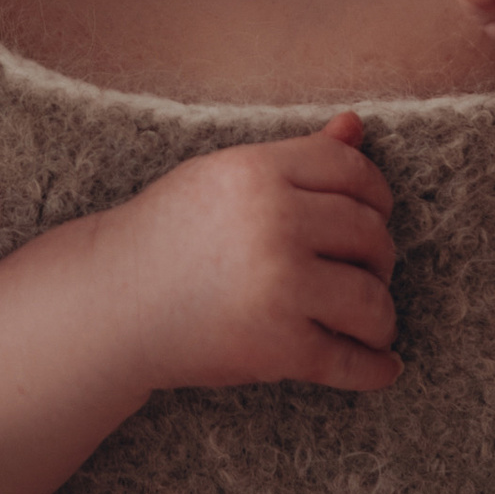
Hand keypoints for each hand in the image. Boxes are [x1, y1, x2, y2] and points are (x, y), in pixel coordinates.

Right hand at [117, 120, 398, 394]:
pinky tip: (383, 366)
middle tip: (364, 274)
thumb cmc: (169, 235)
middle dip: (378, 259)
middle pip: (371, 234)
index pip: (353, 171)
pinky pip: (352, 360)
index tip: (373, 217)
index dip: (375, 195)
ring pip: (372, 300)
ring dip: (380, 317)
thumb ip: (297, 156)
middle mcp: (275, 223)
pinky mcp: (279, 347)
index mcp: (259, 173)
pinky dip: (376, 368)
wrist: (111, 305)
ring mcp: (280, 287)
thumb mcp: (227, 178)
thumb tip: (356, 125)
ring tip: (368, 323)